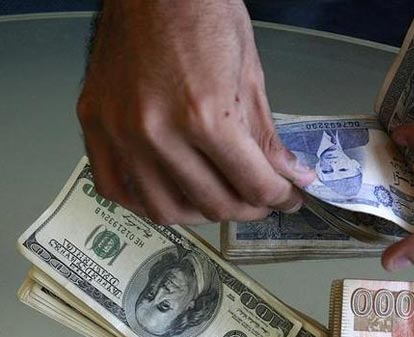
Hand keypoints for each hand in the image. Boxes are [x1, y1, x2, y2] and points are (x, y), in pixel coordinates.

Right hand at [77, 0, 315, 224]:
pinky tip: (173, 192)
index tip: (289, 197)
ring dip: (203, 212)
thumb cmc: (205, 16)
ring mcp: (120, 133)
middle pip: (214, 204)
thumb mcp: (250, 76)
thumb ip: (267, 137)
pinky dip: (150, 201)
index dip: (281, 197)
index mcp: (205, 116)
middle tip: (262, 198)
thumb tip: (291, 176)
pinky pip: (118, 189)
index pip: (254, 185)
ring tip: (222, 197)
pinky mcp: (95, 126)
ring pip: (166, 209)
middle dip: (250, 207)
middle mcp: (157, 133)